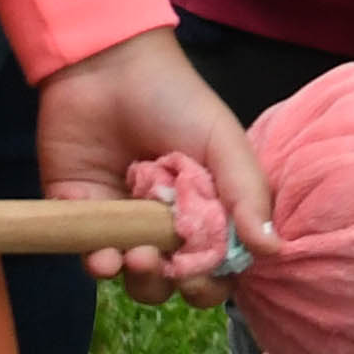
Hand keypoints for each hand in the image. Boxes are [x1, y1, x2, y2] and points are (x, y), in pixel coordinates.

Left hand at [36, 28, 271, 301]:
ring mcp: (124, 223)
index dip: (215, 278)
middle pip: (176, 280)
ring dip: (140, 279)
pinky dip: (99, 266)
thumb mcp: (223, 141)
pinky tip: (106, 258)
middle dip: (177, 284)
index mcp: (208, 206)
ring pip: (134, 278)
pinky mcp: (81, 218)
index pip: (219, 261)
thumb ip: (247, 194)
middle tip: (174, 270)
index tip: (207, 275)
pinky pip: (90, 258)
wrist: (104, 69)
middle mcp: (167, 222)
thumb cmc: (175, 100)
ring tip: (138, 257)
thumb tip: (272, 251)